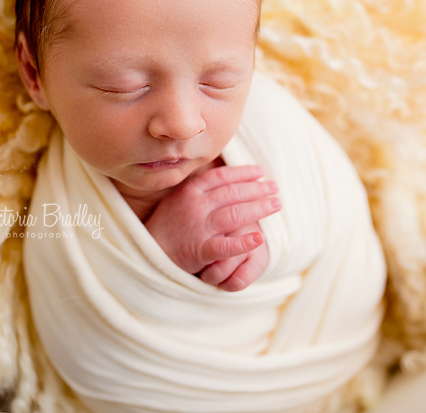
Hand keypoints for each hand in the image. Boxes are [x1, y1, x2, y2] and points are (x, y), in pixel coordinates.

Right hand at [144, 165, 279, 287]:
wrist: (149, 251)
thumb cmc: (167, 224)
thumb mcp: (178, 198)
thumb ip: (198, 188)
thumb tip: (222, 175)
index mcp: (190, 191)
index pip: (222, 177)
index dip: (243, 173)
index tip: (260, 172)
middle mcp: (195, 206)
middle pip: (232, 193)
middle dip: (257, 189)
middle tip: (275, 188)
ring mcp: (198, 227)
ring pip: (235, 214)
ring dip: (259, 208)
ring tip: (276, 204)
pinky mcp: (200, 250)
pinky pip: (225, 246)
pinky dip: (243, 243)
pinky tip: (259, 238)